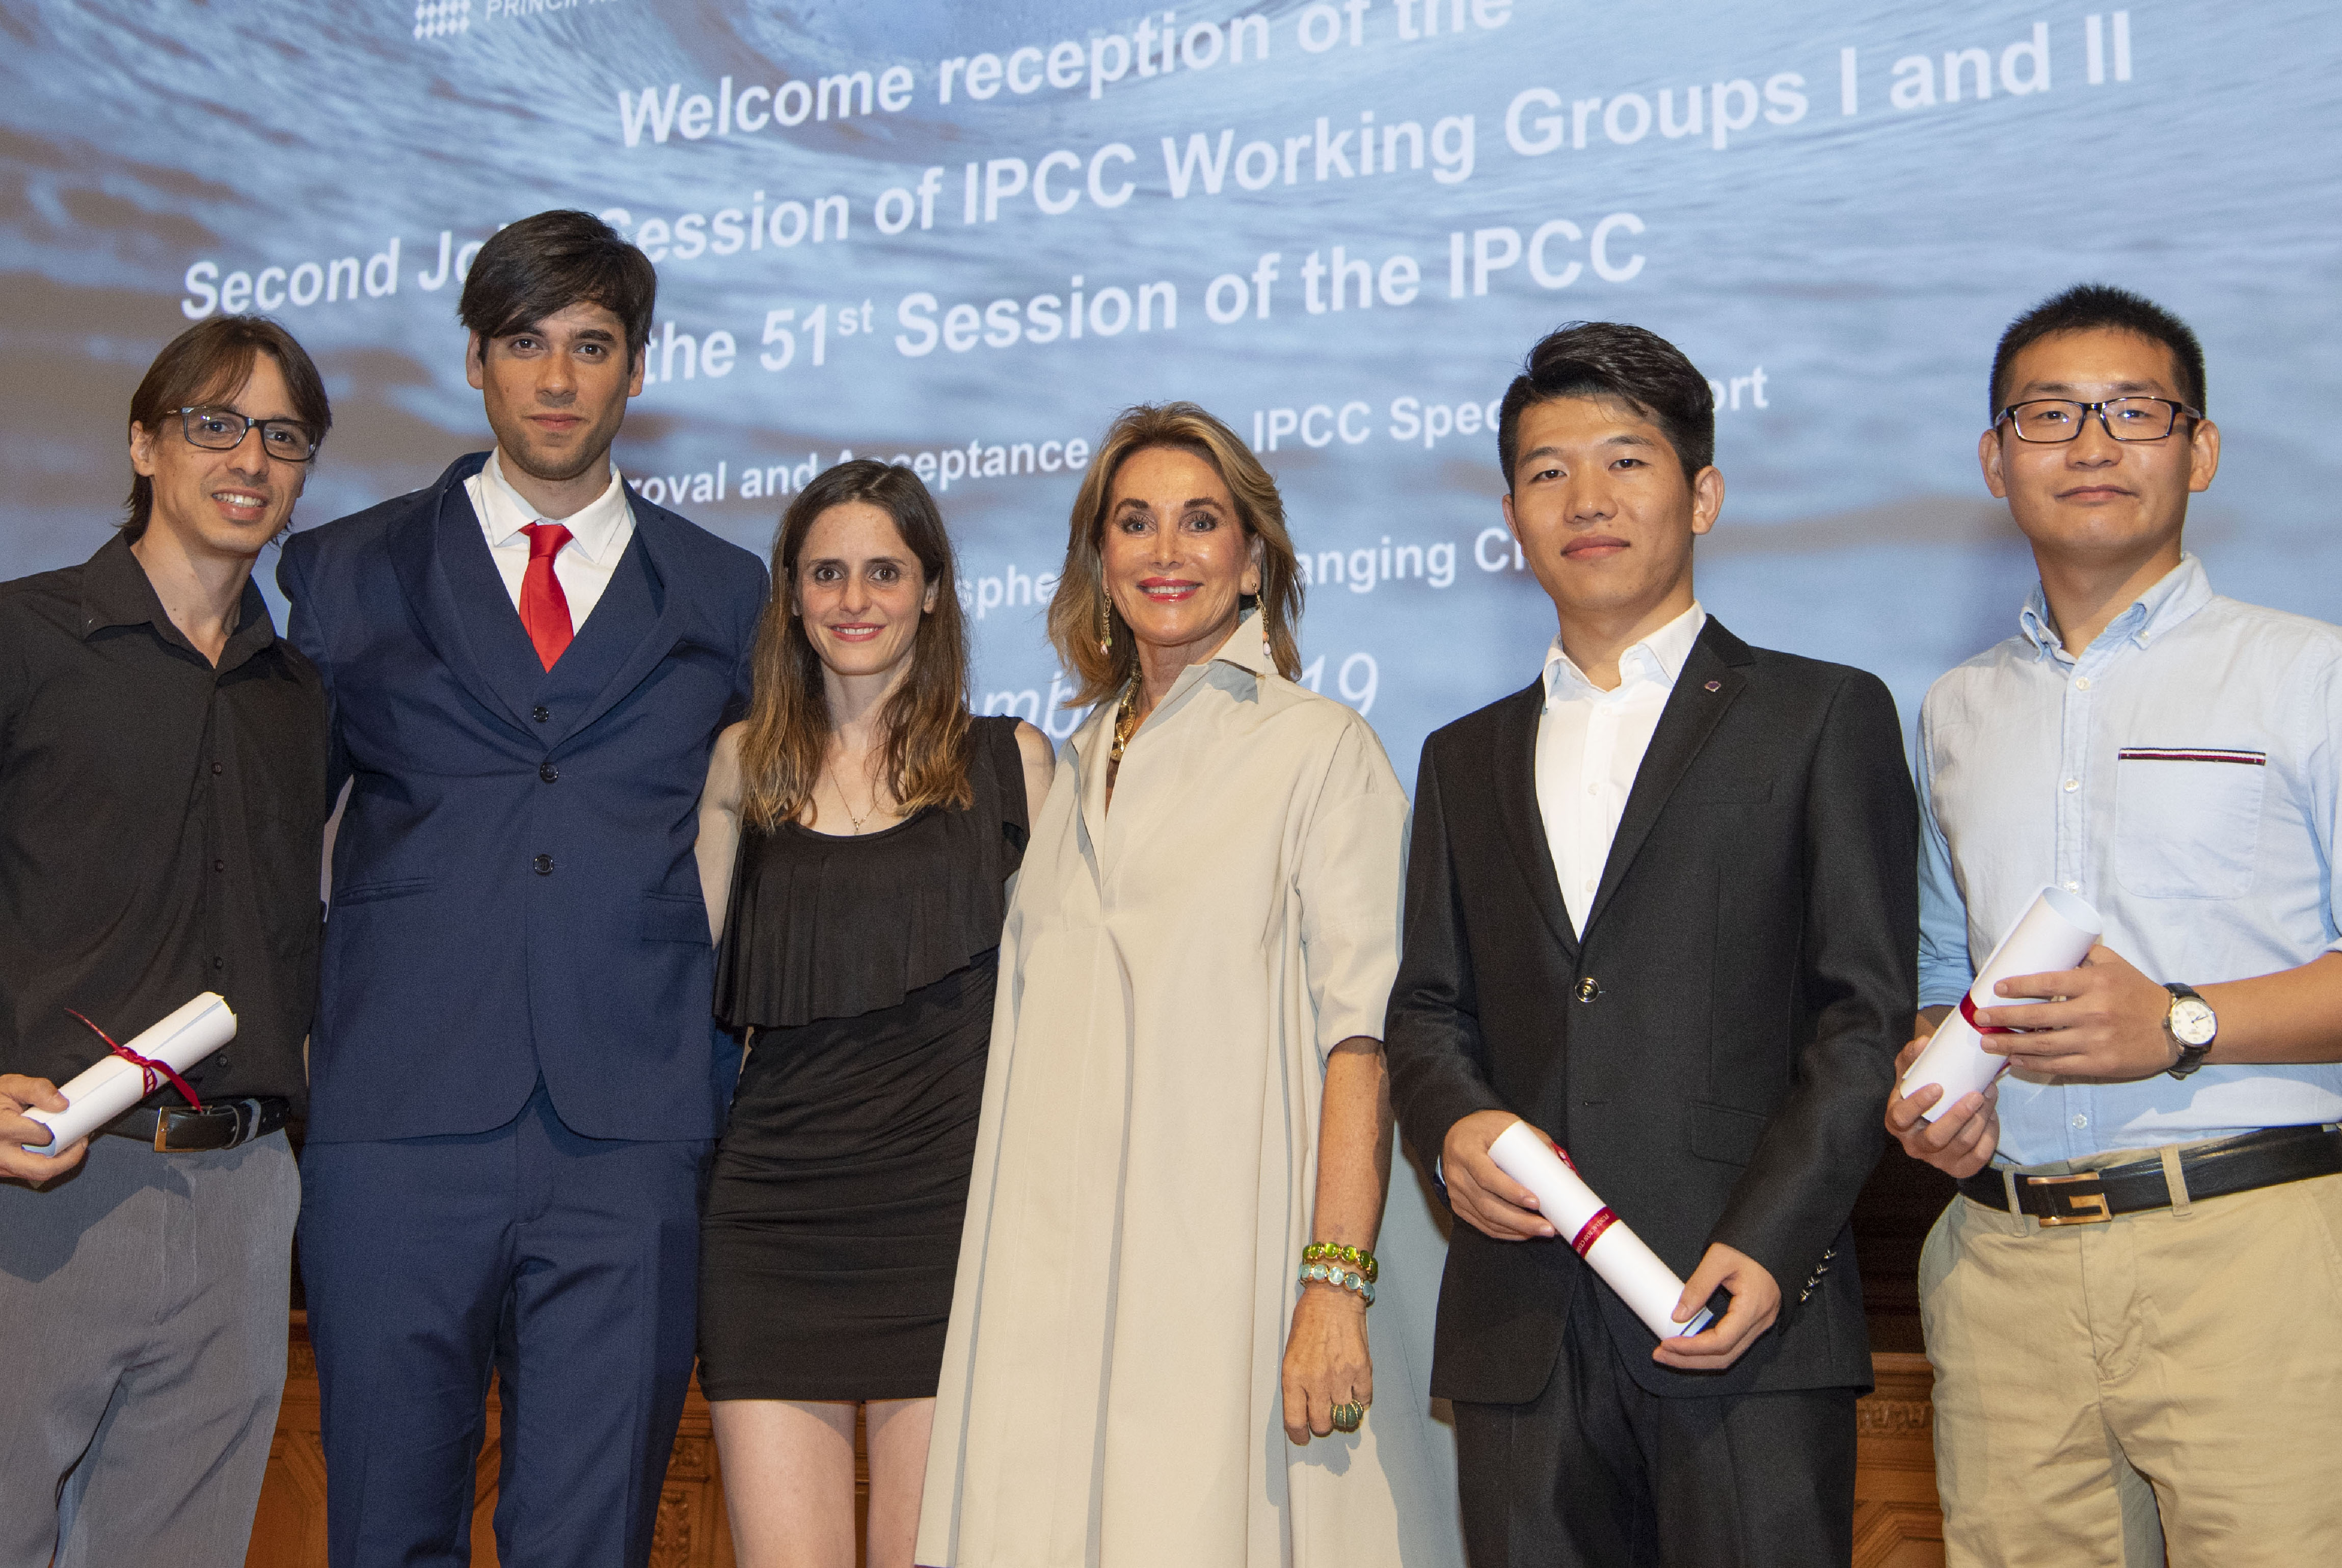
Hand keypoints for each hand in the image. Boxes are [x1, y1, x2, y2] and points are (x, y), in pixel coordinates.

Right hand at [0, 1074, 86, 1185]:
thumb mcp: (10, 1086)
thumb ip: (36, 1090)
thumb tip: (61, 1104)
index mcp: (1, 1128)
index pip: (40, 1135)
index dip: (59, 1129)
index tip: (71, 1121)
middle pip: (41, 1169)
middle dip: (69, 1158)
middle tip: (81, 1142)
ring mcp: (0, 1166)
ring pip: (37, 1174)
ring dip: (59, 1162)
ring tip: (70, 1144)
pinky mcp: (3, 1171)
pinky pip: (28, 1173)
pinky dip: (45, 1163)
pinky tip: (53, 1148)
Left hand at [1281, 1281, 1373, 1442]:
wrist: (1333, 1296)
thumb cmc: (1309, 1320)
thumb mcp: (1290, 1353)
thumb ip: (1297, 1382)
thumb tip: (1304, 1408)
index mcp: (1293, 1377)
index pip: (1294, 1421)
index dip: (1298, 1435)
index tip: (1301, 1438)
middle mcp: (1316, 1380)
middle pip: (1321, 1424)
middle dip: (1321, 1424)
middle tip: (1322, 1416)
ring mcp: (1341, 1376)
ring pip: (1344, 1416)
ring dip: (1342, 1412)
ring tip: (1339, 1398)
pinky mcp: (1362, 1370)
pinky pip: (1364, 1400)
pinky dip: (1360, 1399)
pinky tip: (1354, 1387)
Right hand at [1441, 1109, 1556, 1241]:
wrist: (1456, 1135)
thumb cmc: (1484, 1129)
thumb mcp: (1505, 1124)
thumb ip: (1532, 1141)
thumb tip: (1561, 1166)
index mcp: (1466, 1150)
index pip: (1486, 1176)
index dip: (1510, 1192)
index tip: (1535, 1201)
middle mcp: (1457, 1174)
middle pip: (1487, 1204)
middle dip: (1520, 1220)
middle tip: (1547, 1227)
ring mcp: (1456, 1192)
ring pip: (1486, 1218)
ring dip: (1516, 1229)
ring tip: (1542, 1231)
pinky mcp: (1459, 1205)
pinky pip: (1482, 1224)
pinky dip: (1505, 1232)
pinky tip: (1524, 1233)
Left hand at [1651, 1242, 1778, 1371]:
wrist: (1773, 1237)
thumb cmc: (1750, 1245)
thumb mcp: (1719, 1259)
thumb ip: (1698, 1287)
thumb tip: (1678, 1315)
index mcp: (1753, 1308)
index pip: (1721, 1342)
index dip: (1692, 1348)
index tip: (1667, 1344)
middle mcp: (1760, 1322)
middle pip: (1724, 1357)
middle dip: (1690, 1360)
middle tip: (1661, 1354)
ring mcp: (1760, 1324)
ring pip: (1728, 1355)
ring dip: (1698, 1359)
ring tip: (1670, 1353)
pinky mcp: (1755, 1321)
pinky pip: (1732, 1345)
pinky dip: (1709, 1350)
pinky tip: (1690, 1345)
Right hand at [1885, 1032, 2000, 1177]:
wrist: (1934, 1121)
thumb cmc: (1922, 1094)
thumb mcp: (1911, 1075)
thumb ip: (1913, 1057)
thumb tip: (1924, 1042)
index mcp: (1897, 1123)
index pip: (1901, 1117)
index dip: (1918, 1104)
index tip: (1938, 1087)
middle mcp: (1915, 1146)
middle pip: (1936, 1137)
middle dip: (1958, 1116)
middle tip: (1976, 1094)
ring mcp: (1938, 1160)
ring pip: (1962, 1144)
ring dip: (1980, 1119)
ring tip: (1989, 1096)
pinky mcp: (1960, 1168)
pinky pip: (1979, 1156)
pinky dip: (1990, 1134)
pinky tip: (1991, 1115)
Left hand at [1971, 944, 2175, 1081]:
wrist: (2174, 1027)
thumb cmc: (2138, 992)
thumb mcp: (2115, 964)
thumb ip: (2084, 955)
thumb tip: (2050, 946)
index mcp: (2095, 983)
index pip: (2047, 982)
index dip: (2018, 986)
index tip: (1996, 989)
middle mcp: (2093, 1011)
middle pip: (2037, 1016)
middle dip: (2003, 1017)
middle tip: (1980, 1018)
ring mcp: (2095, 1040)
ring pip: (2043, 1044)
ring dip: (2011, 1044)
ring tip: (1988, 1042)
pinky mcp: (2100, 1064)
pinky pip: (2059, 1065)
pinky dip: (2033, 1063)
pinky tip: (2015, 1060)